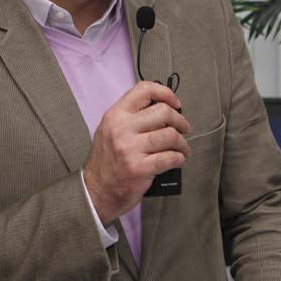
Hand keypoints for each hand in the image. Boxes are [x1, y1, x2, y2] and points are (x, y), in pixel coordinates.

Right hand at [83, 81, 191, 224]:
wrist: (96, 190)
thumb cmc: (106, 162)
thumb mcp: (109, 130)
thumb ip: (131, 117)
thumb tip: (163, 108)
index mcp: (115, 116)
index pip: (144, 90)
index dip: (165, 93)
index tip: (175, 102)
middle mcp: (122, 129)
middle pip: (163, 112)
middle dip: (180, 120)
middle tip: (184, 128)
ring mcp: (130, 148)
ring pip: (171, 135)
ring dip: (183, 143)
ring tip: (182, 148)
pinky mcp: (139, 168)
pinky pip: (170, 158)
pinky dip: (180, 158)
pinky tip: (177, 160)